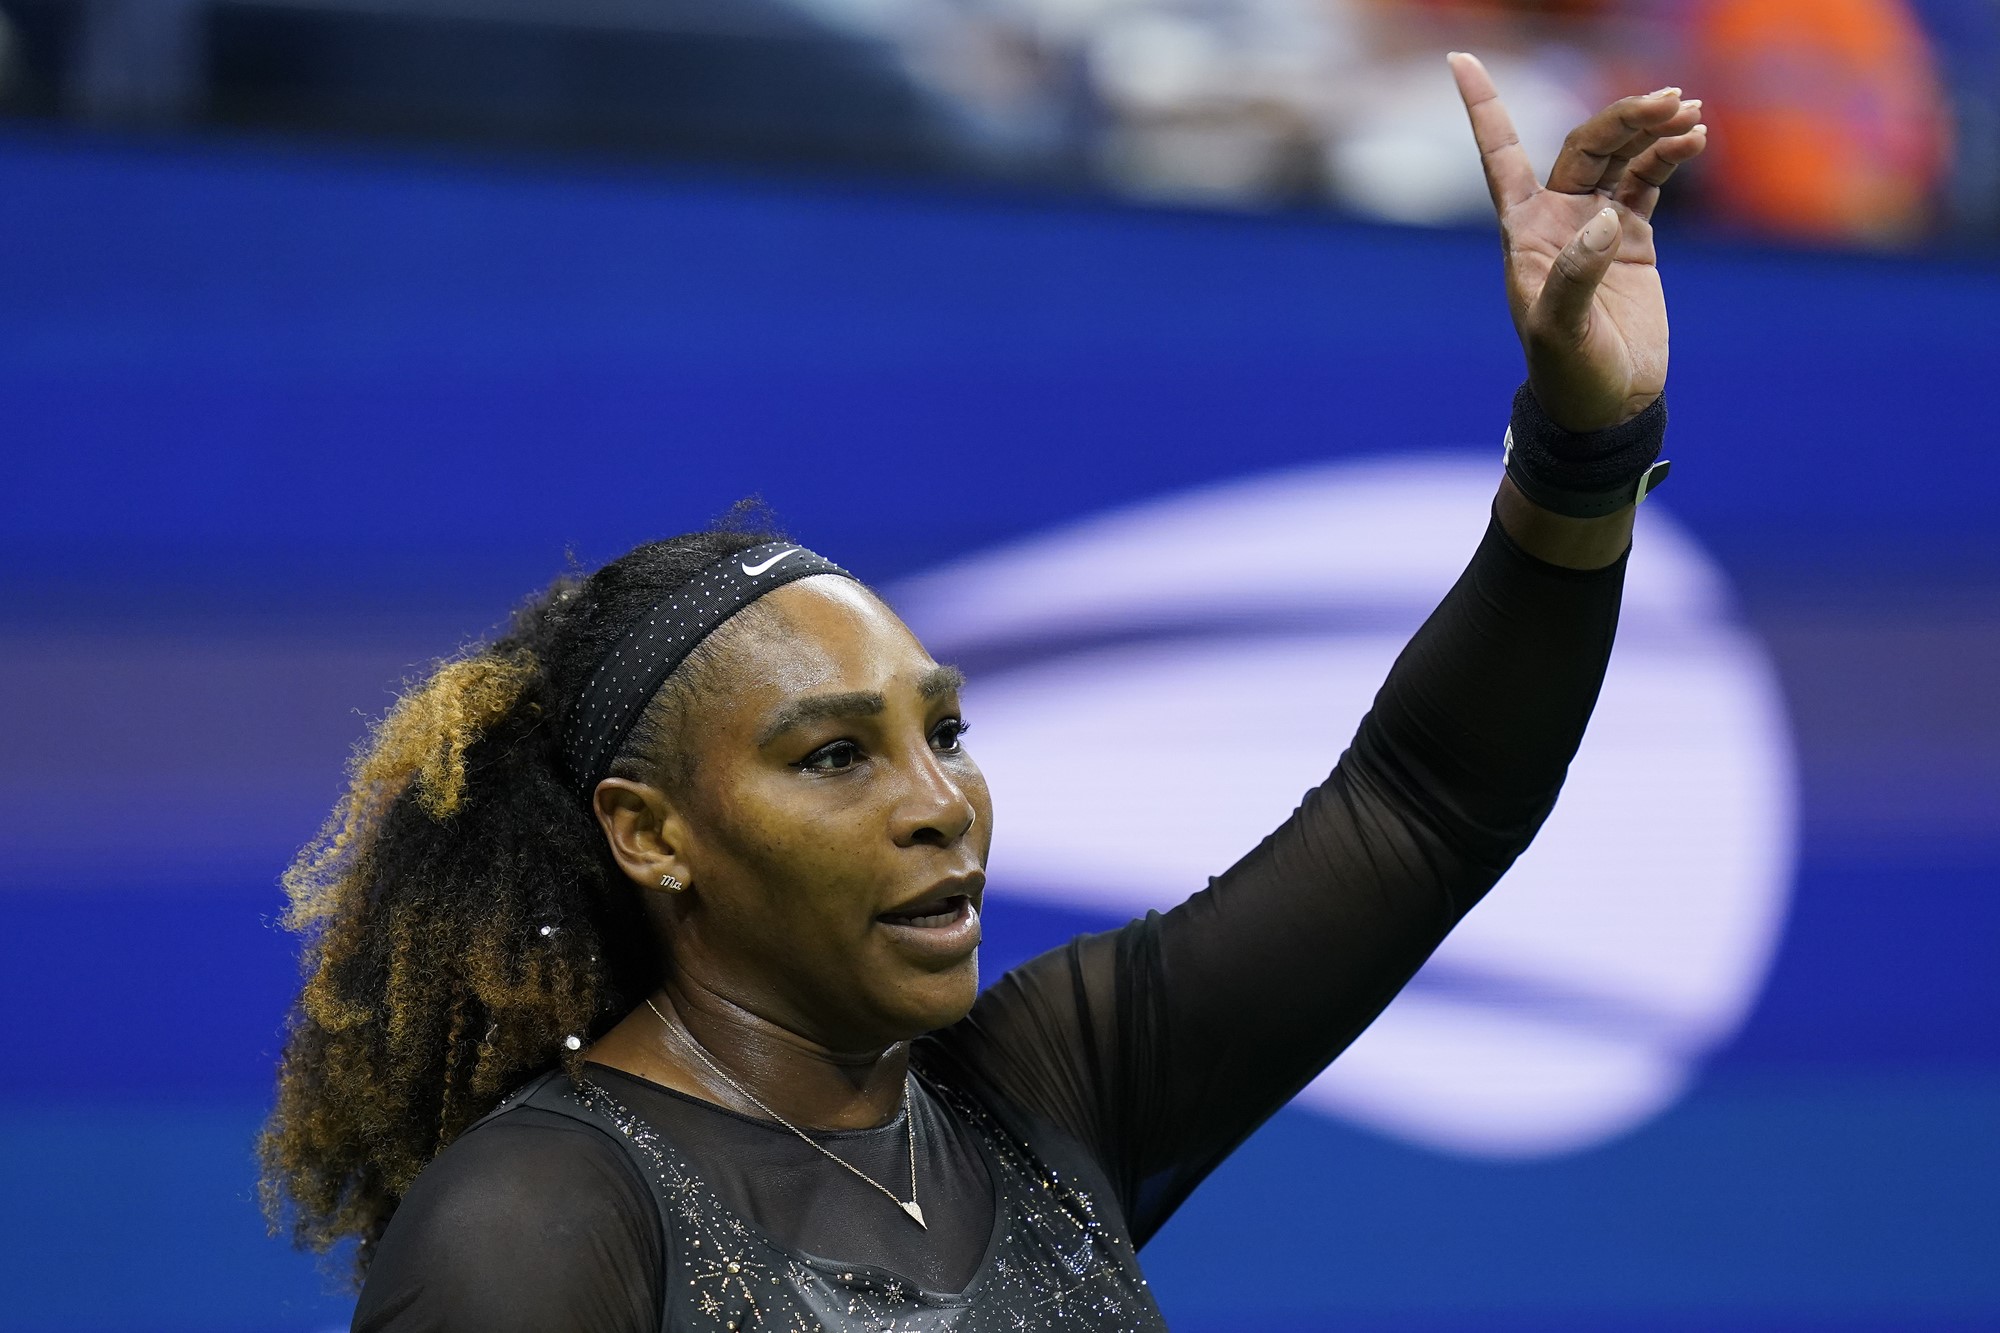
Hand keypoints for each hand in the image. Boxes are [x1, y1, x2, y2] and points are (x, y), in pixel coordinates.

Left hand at [1448, 52, 1707, 432]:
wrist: (1607, 406)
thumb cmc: (1569, 375)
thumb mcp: (1561, 331)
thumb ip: (1575, 275)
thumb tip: (1603, 219)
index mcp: (1523, 232)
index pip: (1499, 155)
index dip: (1482, 107)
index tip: (1459, 57)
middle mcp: (1555, 219)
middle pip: (1583, 143)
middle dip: (1622, 116)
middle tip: (1668, 100)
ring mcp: (1595, 224)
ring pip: (1620, 155)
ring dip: (1652, 129)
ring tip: (1691, 115)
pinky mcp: (1633, 238)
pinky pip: (1649, 179)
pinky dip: (1669, 155)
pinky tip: (1693, 139)